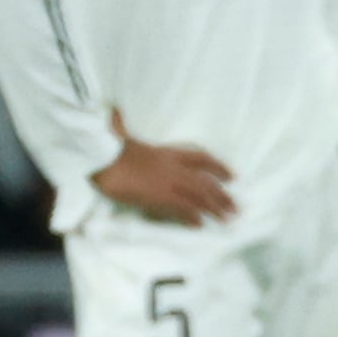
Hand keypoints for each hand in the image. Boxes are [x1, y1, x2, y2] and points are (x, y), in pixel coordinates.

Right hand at [92, 112, 235, 224]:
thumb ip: (123, 125)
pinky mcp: (159, 197)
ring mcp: (168, 183)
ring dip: (215, 209)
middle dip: (222, 196)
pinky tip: (200, 225)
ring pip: (199, 197)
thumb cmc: (108, 145)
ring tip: (228, 219)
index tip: (233, 176)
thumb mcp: (121, 133)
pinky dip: (191, 217)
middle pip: (205, 182)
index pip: (201, 158)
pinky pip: (181, 209)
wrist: (101, 158)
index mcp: (167, 152)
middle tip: (236, 208)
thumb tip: (115, 111)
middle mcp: (173, 167)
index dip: (219, 167)